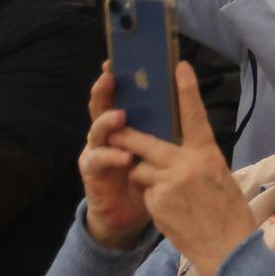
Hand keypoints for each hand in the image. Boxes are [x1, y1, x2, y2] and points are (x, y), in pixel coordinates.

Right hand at [79, 65, 152, 248]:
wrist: (124, 216)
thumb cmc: (143, 178)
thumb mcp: (156, 151)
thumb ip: (161, 129)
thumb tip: (182, 102)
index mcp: (124, 124)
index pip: (121, 96)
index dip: (118, 77)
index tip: (119, 59)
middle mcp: (106, 133)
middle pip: (102, 106)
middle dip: (104, 90)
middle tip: (110, 77)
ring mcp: (96, 150)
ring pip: (97, 130)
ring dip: (107, 122)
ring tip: (120, 116)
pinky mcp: (92, 171)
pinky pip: (99, 160)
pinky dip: (111, 157)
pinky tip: (124, 157)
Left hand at [108, 62, 253, 275]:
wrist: (228, 249)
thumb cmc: (228, 215)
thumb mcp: (219, 178)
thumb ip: (198, 161)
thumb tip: (180, 149)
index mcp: (208, 154)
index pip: (195, 115)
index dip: (186, 89)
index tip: (179, 66)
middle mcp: (188, 163)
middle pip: (144, 140)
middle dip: (126, 135)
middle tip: (114, 128)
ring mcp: (170, 182)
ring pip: (139, 167)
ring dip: (141, 175)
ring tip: (163, 192)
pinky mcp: (157, 201)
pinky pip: (144, 191)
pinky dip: (151, 198)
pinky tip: (169, 212)